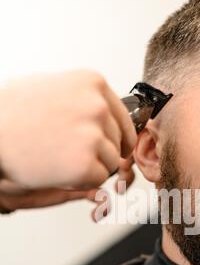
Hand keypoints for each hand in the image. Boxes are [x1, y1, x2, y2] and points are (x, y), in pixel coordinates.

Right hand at [0, 70, 136, 214]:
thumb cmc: (10, 114)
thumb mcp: (51, 88)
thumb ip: (81, 96)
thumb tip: (102, 107)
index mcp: (92, 83)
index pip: (123, 118)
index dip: (115, 137)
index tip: (113, 146)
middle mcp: (97, 106)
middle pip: (118, 142)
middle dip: (99, 153)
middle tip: (67, 152)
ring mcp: (93, 135)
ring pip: (110, 163)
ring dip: (90, 168)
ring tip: (59, 159)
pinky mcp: (85, 163)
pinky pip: (98, 180)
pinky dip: (81, 182)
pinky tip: (58, 170)